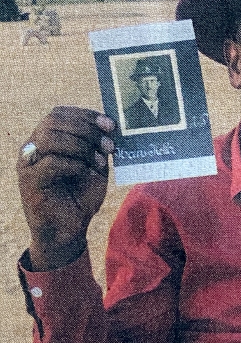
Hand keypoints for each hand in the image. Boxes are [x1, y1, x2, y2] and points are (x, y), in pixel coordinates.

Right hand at [17, 107, 114, 269]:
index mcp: (48, 139)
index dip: (86, 115)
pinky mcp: (29, 181)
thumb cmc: (81, 196)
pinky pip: (50, 163)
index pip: (60, 113)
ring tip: (99, 161)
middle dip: (87, 129)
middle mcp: (33, 146)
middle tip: (109, 145)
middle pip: (54, 120)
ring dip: (81, 146)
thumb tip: (109, 125)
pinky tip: (86, 173)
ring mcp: (28, 163)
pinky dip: (74, 164)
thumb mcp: (95, 165)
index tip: (110, 124)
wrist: (69, 230)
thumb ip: (98, 145)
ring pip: (50, 137)